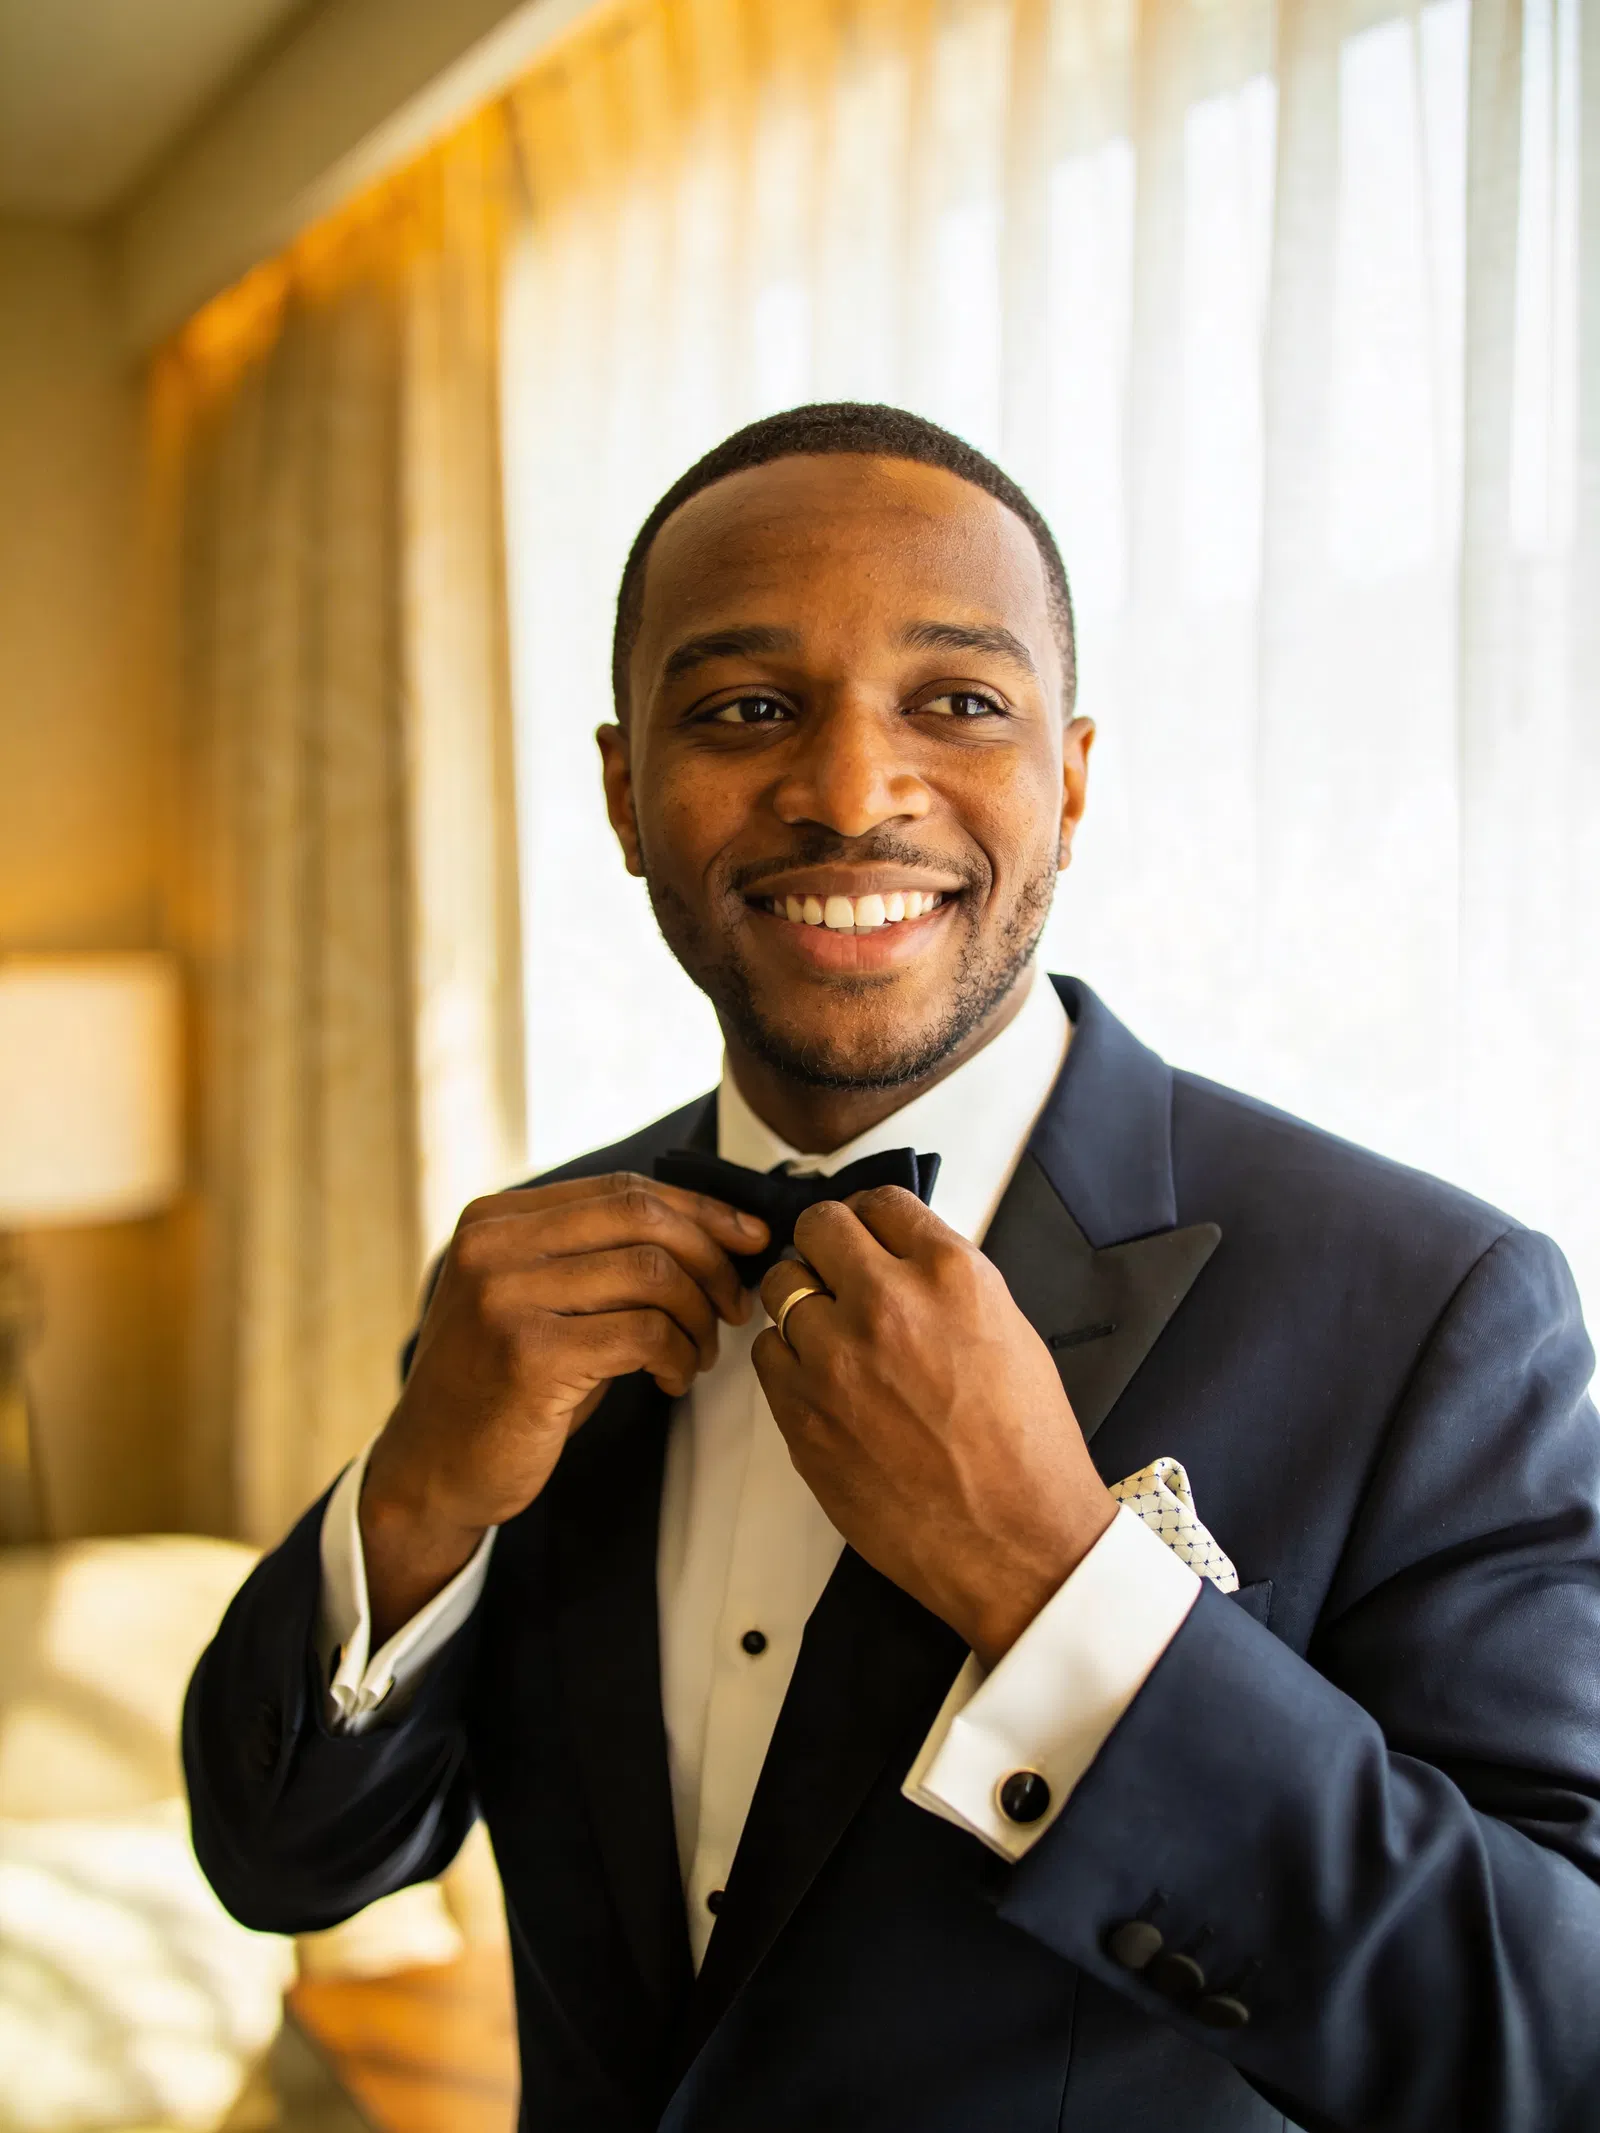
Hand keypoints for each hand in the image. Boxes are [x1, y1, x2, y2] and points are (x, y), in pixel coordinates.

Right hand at [360, 1174, 767, 1640]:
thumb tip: (715, 1232)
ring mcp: (505, 1297)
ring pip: (651, 1273)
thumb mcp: (541, 1302)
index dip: (699, 1210)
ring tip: (700, 1353)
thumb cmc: (504, 1387)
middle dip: (710, 1257)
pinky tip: (673, 1379)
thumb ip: (599, 1258)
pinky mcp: (529, 1354)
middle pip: (641, 1217)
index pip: (622, 1189)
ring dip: (698, 1316)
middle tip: (735, 1304)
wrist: (432, 1470)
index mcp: (496, 1220)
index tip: (750, 1236)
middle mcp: (493, 1246)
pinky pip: (643, 1333)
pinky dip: (678, 1355)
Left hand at [755, 1187, 1115, 1666]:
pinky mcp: (802, 1410)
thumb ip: (945, 1284)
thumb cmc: (1024, 1450)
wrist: (1014, 1542)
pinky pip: (766, 1351)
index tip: (866, 1237)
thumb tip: (899, 1259)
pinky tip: (820, 1382)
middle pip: (818, 1227)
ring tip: (830, 1335)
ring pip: (782, 1285)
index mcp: (952, 1275)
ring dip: (802, 1301)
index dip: (871, 1221)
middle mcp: (889, 1302)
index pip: (882, 1202)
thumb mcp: (1007, 1331)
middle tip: (836, 1274)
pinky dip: (787, 1359)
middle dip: (827, 1246)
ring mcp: (836, 1356)